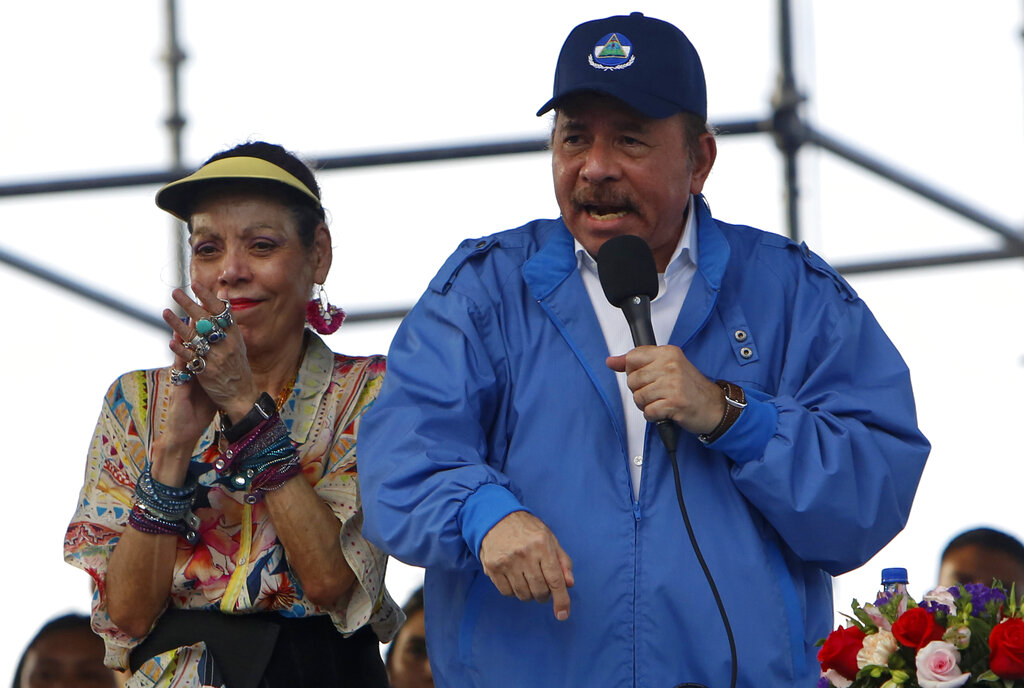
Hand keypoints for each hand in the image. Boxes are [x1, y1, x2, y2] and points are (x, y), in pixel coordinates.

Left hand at [162, 283, 259, 420]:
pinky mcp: (206, 371)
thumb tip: (222, 292)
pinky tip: (171, 341)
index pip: (221, 310)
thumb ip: (227, 317)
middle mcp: (226, 343)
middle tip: (175, 292)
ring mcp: (216, 357)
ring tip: (165, 312)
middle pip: (205, 320)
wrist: (241, 394)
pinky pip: (191, 357)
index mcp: (234, 334)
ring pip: (195, 337)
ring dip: (178, 324)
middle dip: (189, 305)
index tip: (196, 284)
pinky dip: (181, 349)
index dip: (207, 297)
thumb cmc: (236, 364)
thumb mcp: (237, 339)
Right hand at [479, 511, 573, 620]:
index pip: (555, 580)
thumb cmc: (528, 530)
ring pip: (523, 594)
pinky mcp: (492, 567)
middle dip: (544, 594)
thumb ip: (562, 561)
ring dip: (529, 593)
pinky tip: (514, 577)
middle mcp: (524, 554)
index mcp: (542, 545)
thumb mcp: (550, 539)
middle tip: (542, 585)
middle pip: (539, 590)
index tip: (563, 615)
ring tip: (528, 580)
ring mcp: (506, 561)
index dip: (561, 600)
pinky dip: (513, 591)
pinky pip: (507, 592)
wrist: (496, 518)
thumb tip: (569, 584)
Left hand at [606, 345, 724, 434]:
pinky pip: (648, 412)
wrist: (715, 407)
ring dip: (647, 405)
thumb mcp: (666, 368)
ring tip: (662, 402)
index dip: (633, 371)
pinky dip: (653, 416)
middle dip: (640, 391)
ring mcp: (673, 384)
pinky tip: (665, 411)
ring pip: (638, 397)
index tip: (645, 378)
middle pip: (632, 380)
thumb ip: (638, 363)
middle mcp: (670, 366)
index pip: (633, 357)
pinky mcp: (674, 403)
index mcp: (668, 353)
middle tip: (658, 393)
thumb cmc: (691, 388)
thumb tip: (611, 361)